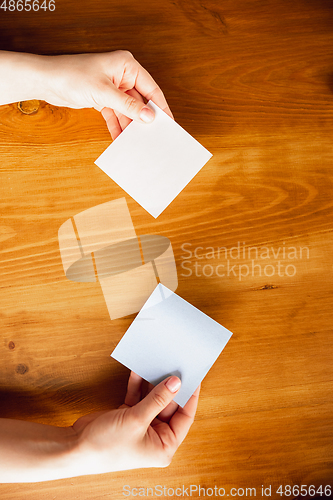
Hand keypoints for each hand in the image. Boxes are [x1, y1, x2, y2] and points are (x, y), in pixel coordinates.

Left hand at [41, 51, 172, 138]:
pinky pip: (115, 115)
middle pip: (140, 102)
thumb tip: (149, 116)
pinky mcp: (103, 99)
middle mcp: (122, 75)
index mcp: (127, 66)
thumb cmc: (73, 76)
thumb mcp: (105, 93)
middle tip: (153, 136)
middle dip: (143, 119)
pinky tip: (120, 139)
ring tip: (136, 142)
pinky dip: (117, 126)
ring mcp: (113, 88)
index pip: (151, 88)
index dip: (160, 106)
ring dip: (130, 126)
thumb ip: (128, 106)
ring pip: (128, 111)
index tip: (169, 123)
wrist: (47, 81)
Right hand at [72, 372, 199, 473]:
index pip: (185, 417)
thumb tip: (176, 382)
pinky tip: (138, 370)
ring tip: (157, 362)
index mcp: (164, 446)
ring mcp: (141, 426)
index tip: (194, 377)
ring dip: (152, 382)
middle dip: (168, 386)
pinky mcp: (128, 416)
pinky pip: (138, 397)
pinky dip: (137, 385)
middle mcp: (155, 436)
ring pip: (152, 399)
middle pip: (168, 405)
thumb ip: (158, 399)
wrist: (74, 448)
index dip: (190, 396)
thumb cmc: (106, 446)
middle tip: (173, 364)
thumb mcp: (137, 420)